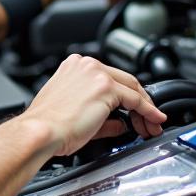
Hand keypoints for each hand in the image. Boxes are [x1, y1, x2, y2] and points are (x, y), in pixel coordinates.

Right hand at [24, 54, 166, 155]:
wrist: (41, 131)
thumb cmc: (49, 125)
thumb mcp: (77, 113)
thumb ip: (103, 117)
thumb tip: (120, 124)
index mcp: (74, 67)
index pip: (109, 78)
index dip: (125, 96)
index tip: (132, 110)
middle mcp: (86, 65)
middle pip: (125, 80)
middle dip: (140, 102)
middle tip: (147, 120)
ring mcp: (97, 74)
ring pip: (133, 88)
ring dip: (146, 108)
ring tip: (151, 124)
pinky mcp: (107, 88)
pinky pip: (136, 100)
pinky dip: (148, 111)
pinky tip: (153, 120)